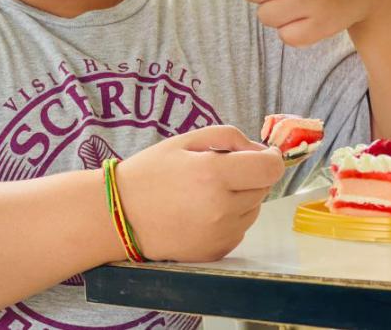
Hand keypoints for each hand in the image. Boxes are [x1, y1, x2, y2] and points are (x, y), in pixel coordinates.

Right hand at [114, 125, 284, 261]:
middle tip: (220, 171)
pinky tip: (202, 212)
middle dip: (249, 175)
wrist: (119, 215)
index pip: (269, 169)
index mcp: (214, 174)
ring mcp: (220, 234)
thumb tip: (259, 150)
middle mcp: (222, 208)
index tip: (262, 154)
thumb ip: (228, 137)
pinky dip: (229, 219)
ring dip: (241, 198)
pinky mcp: (216, 252)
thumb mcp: (185, 141)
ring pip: (253, 210)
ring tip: (207, 193)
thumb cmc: (150, 172)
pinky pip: (239, 230)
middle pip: (263, 188)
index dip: (270, 158)